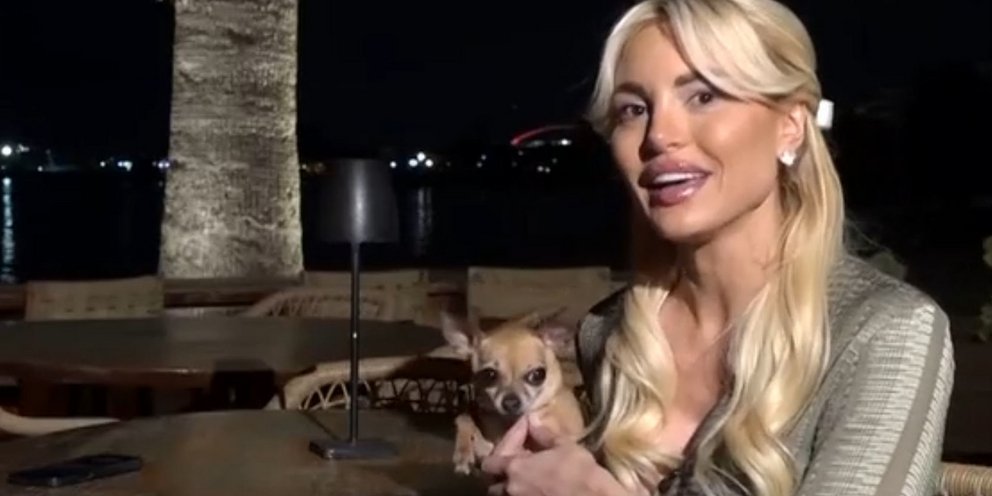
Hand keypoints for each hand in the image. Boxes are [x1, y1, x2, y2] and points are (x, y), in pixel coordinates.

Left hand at [480, 414, 628, 495]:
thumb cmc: (579, 470)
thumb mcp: (564, 446)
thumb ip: (544, 434)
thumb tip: (533, 422)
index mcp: (515, 468)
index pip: (496, 454)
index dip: (510, 436)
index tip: (526, 425)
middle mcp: (511, 488)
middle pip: (492, 477)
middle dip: (500, 465)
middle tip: (516, 453)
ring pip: (504, 492)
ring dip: (509, 481)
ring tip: (523, 471)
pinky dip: (523, 489)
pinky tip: (536, 482)